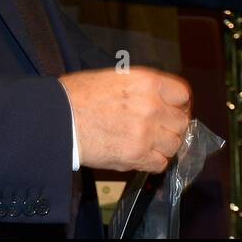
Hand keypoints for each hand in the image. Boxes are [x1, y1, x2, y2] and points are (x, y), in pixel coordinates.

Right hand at [59, 67, 191, 173]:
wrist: (59, 118)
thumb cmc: (80, 95)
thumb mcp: (116, 77)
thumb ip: (143, 88)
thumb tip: (161, 100)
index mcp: (147, 82)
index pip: (183, 95)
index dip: (178, 104)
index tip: (172, 110)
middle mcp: (152, 106)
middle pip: (181, 122)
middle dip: (171, 126)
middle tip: (159, 129)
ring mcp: (146, 133)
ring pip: (174, 144)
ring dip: (164, 145)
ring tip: (148, 143)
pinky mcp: (136, 156)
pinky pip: (160, 164)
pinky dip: (153, 162)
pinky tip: (140, 155)